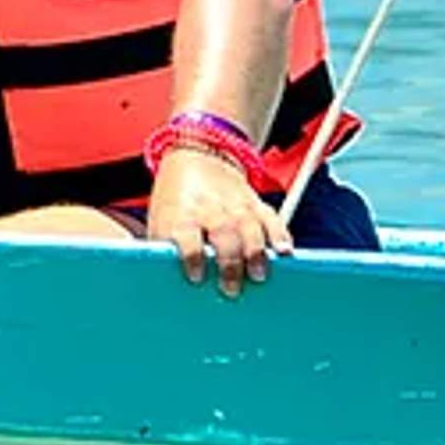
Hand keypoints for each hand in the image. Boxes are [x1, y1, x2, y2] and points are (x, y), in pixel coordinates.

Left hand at [147, 146, 292, 296]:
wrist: (197, 156)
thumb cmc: (176, 199)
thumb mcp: (160, 220)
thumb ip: (162, 248)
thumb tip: (162, 280)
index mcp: (181, 215)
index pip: (187, 237)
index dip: (191, 257)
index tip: (196, 277)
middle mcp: (210, 210)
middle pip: (223, 236)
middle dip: (229, 264)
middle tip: (231, 289)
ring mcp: (235, 206)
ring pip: (249, 230)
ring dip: (255, 254)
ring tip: (258, 274)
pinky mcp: (256, 204)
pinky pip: (272, 220)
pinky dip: (279, 236)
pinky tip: (283, 251)